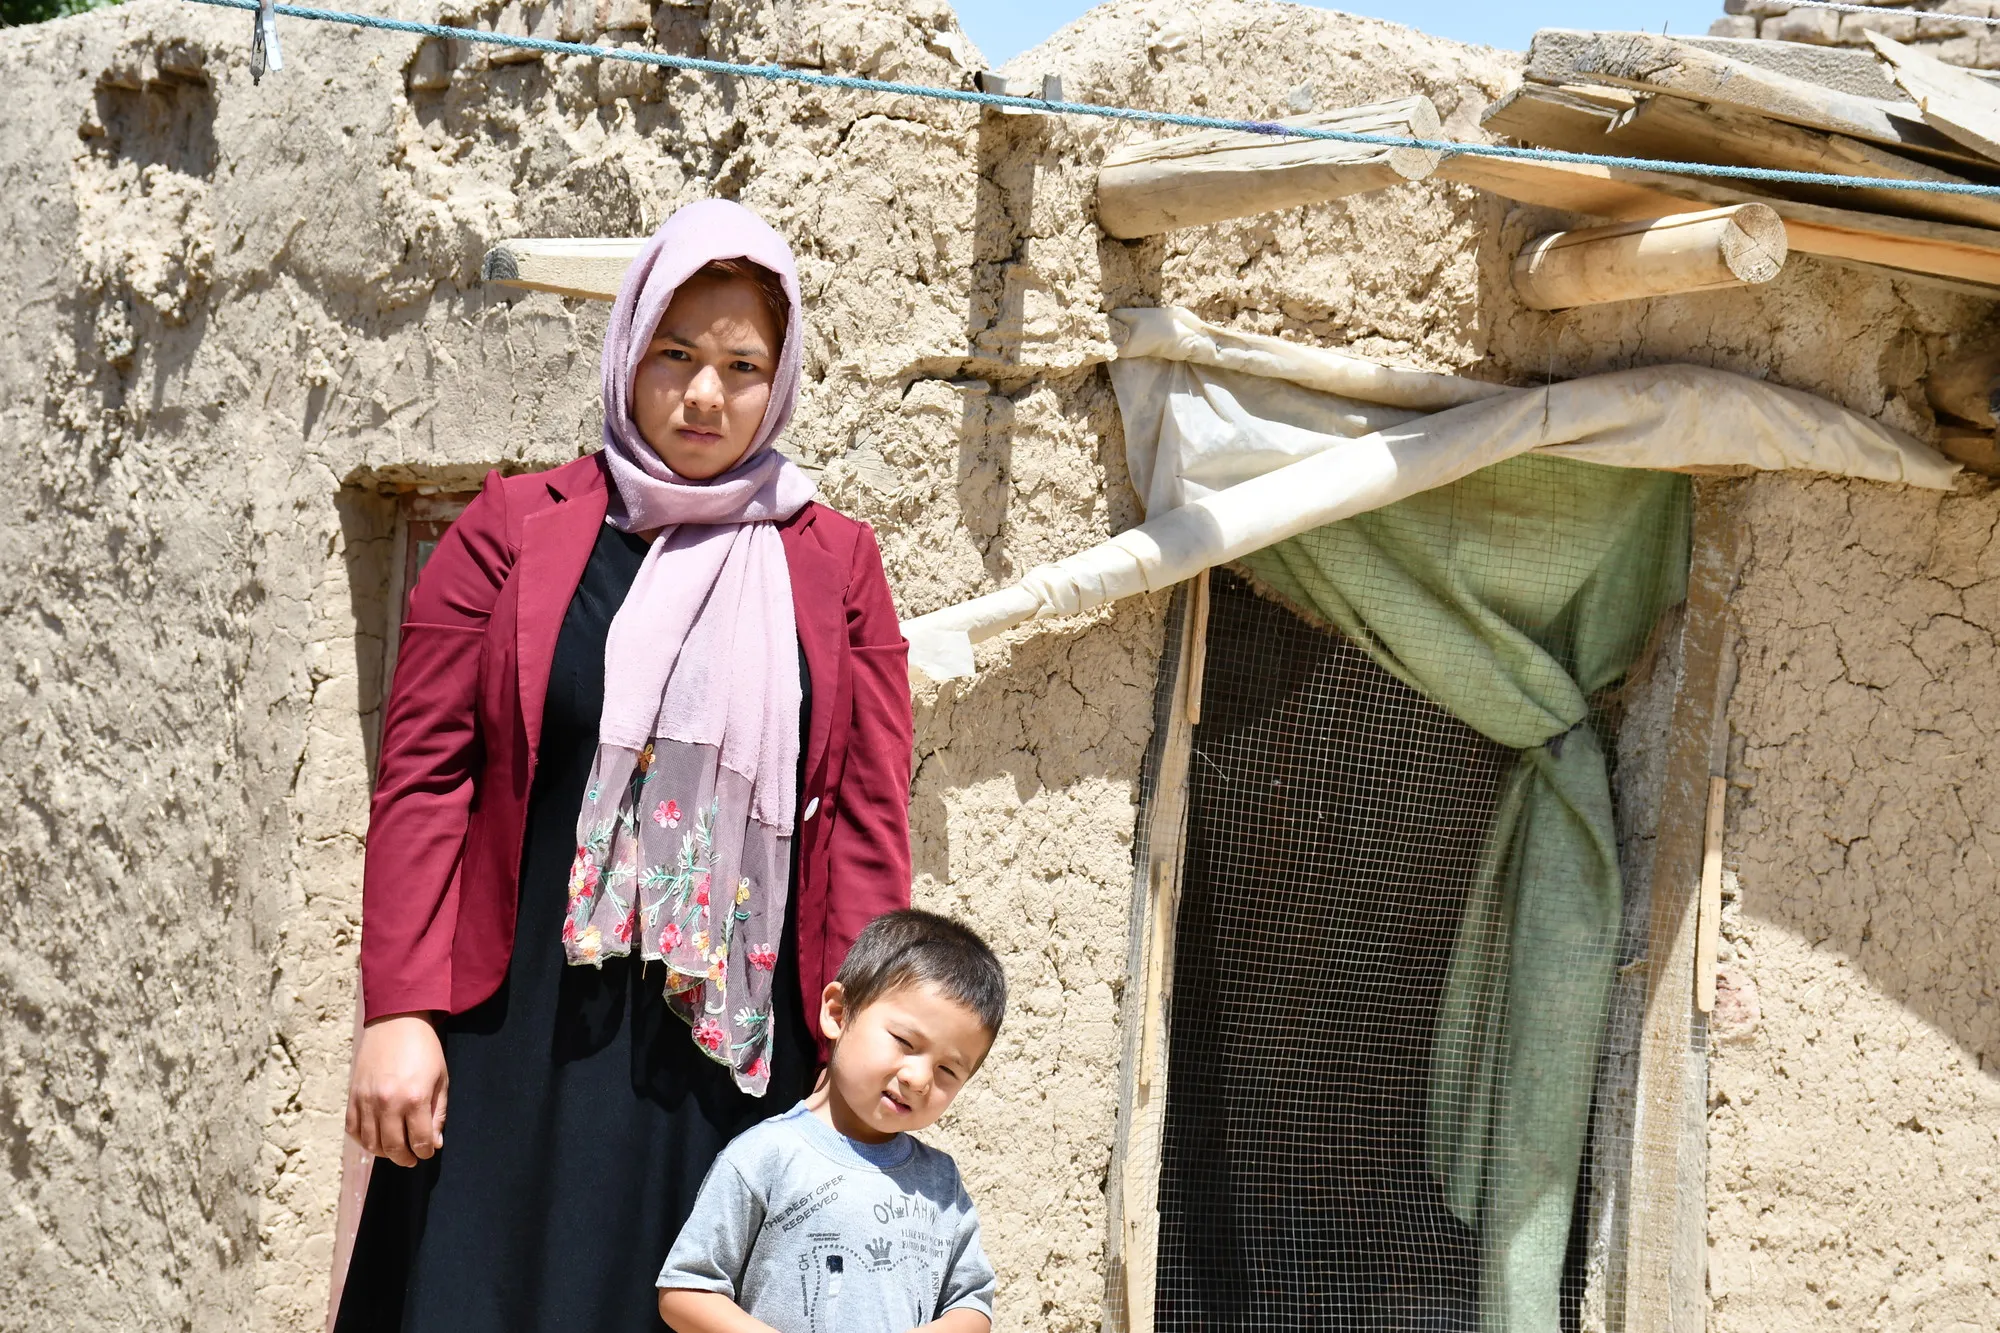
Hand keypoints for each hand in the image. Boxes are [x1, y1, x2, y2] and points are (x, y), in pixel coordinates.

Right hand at [346, 1012, 447, 1167]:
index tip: (427, 1152)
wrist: (397, 1021)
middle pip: (393, 1148)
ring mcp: (366, 1100)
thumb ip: (437, 1114)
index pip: (419, 1141)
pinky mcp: (353, 1095)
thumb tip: (434, 1143)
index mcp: (414, 1098)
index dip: (425, 1152)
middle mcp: (387, 1102)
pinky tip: (375, 1139)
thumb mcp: (441, 1080)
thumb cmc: (424, 1049)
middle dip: (405, 1158)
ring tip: (395, 1149)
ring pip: (371, 1143)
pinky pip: (353, 1129)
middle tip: (412, 1158)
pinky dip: (363, 1140)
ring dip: (384, 1152)